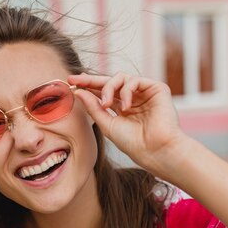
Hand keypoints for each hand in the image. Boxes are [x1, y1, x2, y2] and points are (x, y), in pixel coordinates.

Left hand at [69, 72, 188, 177]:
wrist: (155, 150)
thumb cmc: (133, 142)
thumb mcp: (107, 124)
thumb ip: (93, 108)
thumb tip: (78, 92)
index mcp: (121, 108)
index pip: (103, 93)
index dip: (88, 87)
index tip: (71, 83)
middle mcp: (133, 99)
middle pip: (110, 82)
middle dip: (91, 80)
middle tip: (76, 80)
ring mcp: (145, 93)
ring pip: (120, 78)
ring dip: (108, 89)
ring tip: (105, 105)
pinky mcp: (157, 89)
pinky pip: (134, 80)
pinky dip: (125, 91)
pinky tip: (124, 106)